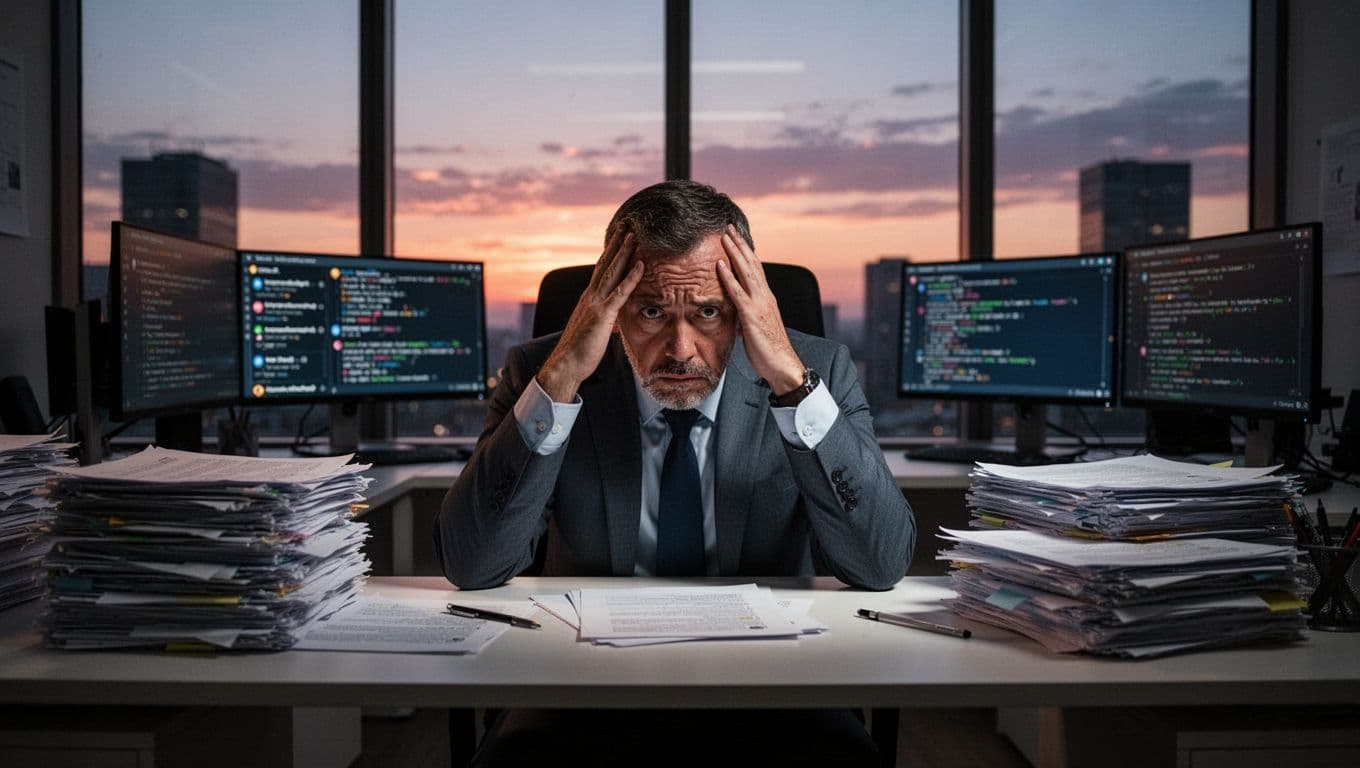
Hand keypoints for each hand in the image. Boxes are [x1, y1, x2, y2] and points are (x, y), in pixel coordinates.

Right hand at [537, 230, 644, 401]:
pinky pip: (620, 292)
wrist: (566, 364)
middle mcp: (590, 296)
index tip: (619, 238)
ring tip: (633, 235)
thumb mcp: (594, 331)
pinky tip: (641, 265)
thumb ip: (604, 320)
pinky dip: (631, 277)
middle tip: (626, 225)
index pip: (601, 270)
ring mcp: (596, 303)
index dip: (611, 253)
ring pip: (612, 272)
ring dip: (624, 252)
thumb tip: (613, 320)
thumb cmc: (580, 352)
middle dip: (616, 243)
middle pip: (605, 264)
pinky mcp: (603, 315)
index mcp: (589, 299)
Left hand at [715, 225, 805, 394]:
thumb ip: (747, 313)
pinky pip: (738, 293)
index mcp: (766, 298)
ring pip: (746, 272)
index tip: (736, 238)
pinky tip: (720, 265)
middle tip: (728, 227)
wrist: (783, 366)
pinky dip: (729, 277)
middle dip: (740, 244)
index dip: (745, 252)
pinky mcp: (752, 316)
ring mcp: (760, 304)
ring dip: (734, 252)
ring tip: (724, 236)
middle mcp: (765, 296)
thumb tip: (735, 309)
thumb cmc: (769, 350)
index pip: (755, 269)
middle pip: (752, 264)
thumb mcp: (756, 326)